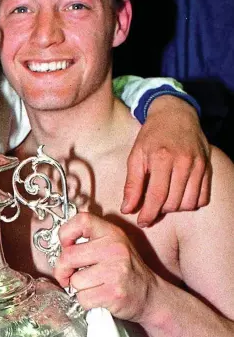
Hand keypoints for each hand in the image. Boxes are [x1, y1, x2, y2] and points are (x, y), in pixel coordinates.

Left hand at [53, 212, 156, 322]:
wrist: (150, 296)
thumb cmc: (127, 271)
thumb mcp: (113, 245)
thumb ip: (90, 240)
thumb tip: (60, 245)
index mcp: (112, 233)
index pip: (81, 221)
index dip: (66, 233)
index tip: (66, 246)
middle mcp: (114, 249)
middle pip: (68, 256)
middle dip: (62, 270)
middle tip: (67, 275)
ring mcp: (115, 271)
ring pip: (74, 281)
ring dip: (78, 288)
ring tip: (93, 286)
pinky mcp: (113, 293)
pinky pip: (83, 298)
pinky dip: (86, 301)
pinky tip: (98, 297)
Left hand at [122, 97, 210, 226]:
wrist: (176, 115)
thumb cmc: (152, 136)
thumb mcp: (136, 155)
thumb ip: (132, 184)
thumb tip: (127, 208)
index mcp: (162, 158)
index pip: (157, 195)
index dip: (148, 213)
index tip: (142, 221)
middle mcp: (183, 162)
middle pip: (173, 202)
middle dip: (159, 211)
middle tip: (150, 208)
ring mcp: (198, 165)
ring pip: (189, 203)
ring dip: (175, 208)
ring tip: (164, 200)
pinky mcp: (208, 168)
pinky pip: (203, 198)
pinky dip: (191, 203)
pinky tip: (179, 196)